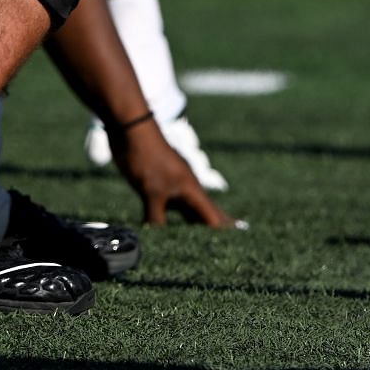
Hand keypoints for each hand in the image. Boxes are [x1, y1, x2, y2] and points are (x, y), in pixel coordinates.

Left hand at [108, 118, 238, 227]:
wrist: (129, 129)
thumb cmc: (146, 157)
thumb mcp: (151, 191)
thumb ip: (156, 217)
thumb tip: (156, 240)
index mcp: (191, 189)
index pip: (212, 215)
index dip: (225, 228)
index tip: (240, 240)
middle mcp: (185, 188)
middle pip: (205, 210)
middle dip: (218, 222)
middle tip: (238, 232)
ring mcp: (171, 184)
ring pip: (187, 207)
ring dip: (195, 221)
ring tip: (207, 233)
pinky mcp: (156, 183)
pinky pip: (170, 204)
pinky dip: (172, 217)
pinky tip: (170, 222)